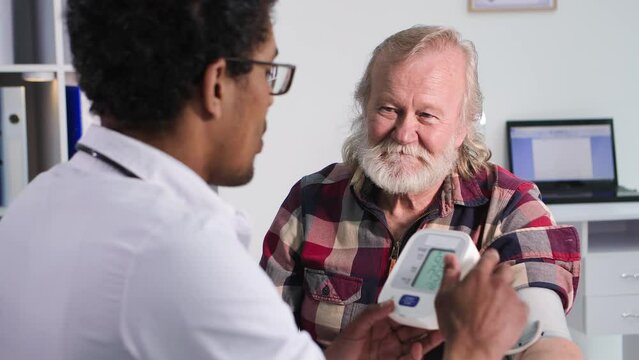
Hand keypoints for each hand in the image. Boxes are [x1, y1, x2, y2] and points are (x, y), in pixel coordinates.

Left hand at [324, 300, 443, 359]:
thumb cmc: (341, 349)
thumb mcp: (355, 328)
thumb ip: (372, 314)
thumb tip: (391, 302)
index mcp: (381, 324)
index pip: (402, 314)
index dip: (415, 309)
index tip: (428, 303)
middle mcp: (390, 338)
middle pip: (413, 329)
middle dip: (427, 324)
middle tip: (441, 318)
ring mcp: (393, 352)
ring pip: (416, 345)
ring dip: (428, 339)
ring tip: (439, 332)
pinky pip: (409, 359)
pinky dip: (416, 355)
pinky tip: (418, 348)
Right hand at [435, 248, 527, 359]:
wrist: (474, 348)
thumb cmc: (457, 325)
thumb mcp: (444, 297)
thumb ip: (449, 274)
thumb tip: (450, 258)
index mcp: (478, 277)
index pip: (490, 256)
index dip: (490, 257)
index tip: (489, 260)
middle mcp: (498, 283)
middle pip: (505, 269)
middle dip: (500, 274)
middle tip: (491, 285)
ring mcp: (511, 297)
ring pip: (512, 288)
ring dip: (505, 293)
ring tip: (495, 306)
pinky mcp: (521, 312)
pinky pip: (520, 305)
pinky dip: (513, 308)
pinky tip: (502, 317)